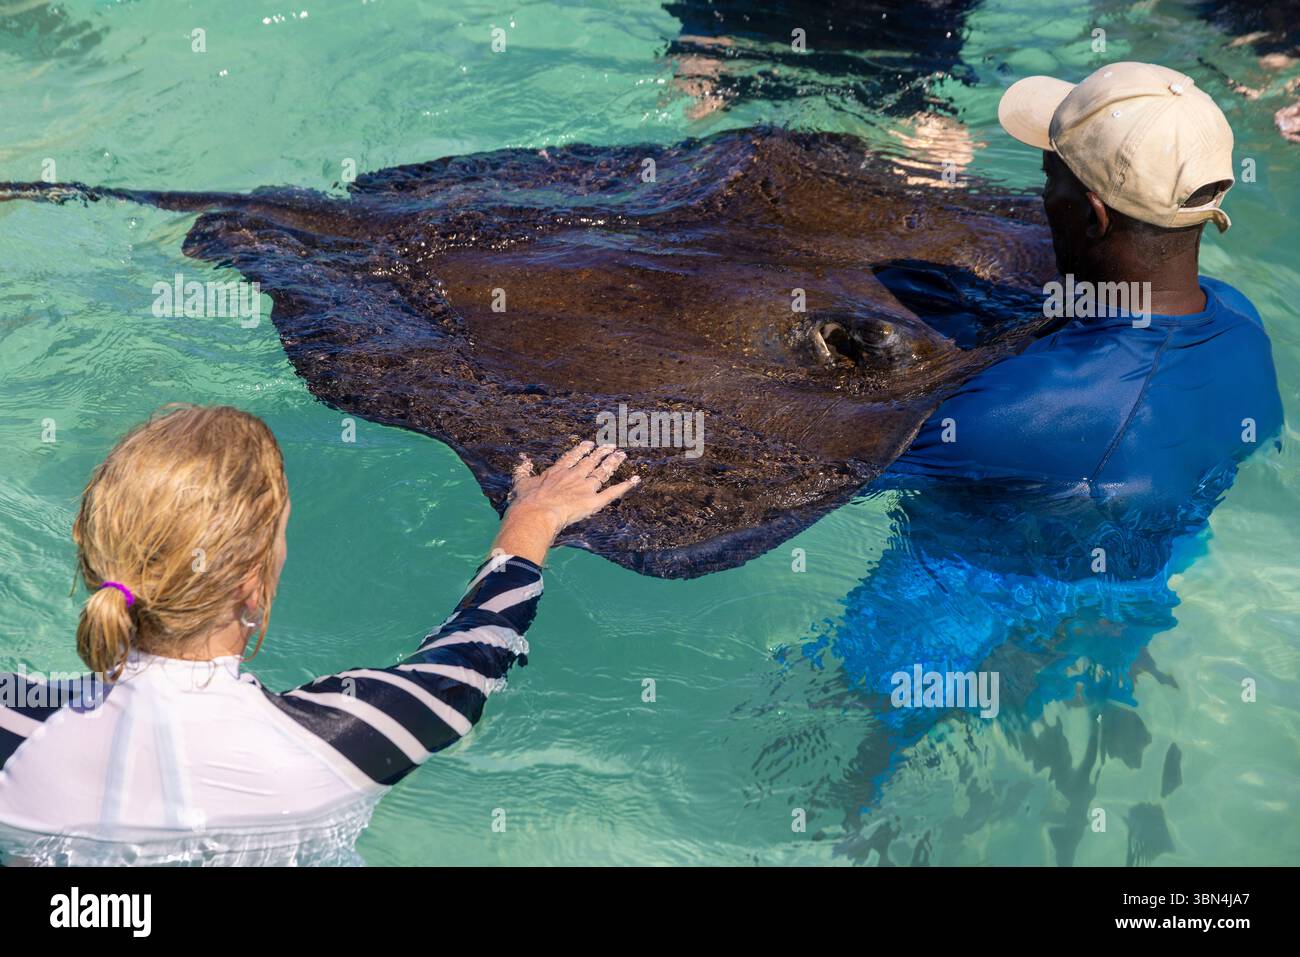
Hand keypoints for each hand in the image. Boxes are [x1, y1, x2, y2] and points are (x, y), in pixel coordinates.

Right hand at [492, 441, 639, 563]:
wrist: (535, 513)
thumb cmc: (526, 501)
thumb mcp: (520, 483)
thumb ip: (522, 471)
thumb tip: (523, 460)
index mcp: (557, 471)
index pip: (573, 457)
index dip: (582, 449)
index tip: (590, 443)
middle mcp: (574, 476)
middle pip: (591, 462)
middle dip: (602, 453)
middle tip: (611, 446)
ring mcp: (585, 487)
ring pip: (602, 472)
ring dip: (613, 463)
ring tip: (622, 455)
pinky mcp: (593, 501)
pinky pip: (612, 493)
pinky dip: (625, 486)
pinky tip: (635, 480)